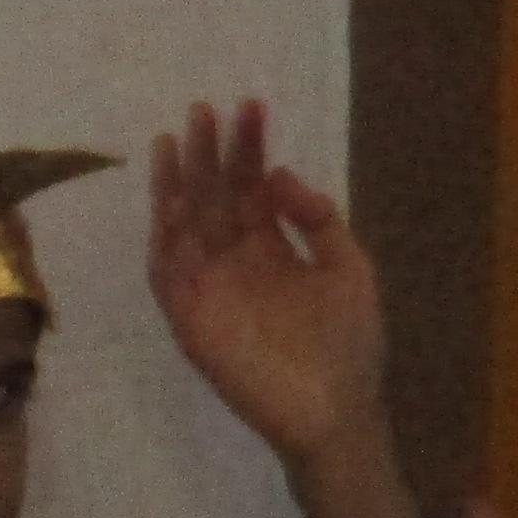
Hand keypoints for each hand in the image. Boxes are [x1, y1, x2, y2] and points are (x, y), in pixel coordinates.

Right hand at [145, 98, 388, 472]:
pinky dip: (166, 239)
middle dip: (209, 154)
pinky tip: (169, 203)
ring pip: (183, 227)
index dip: (249, 149)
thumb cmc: (349, 344)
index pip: (250, 189)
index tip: (250, 106)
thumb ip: (318, 221)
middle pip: (213, 198)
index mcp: (271, 249)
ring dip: (177, 185)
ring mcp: (209, 289)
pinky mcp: (191, 320)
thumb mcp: (350, 268)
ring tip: (177, 139)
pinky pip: (168, 275)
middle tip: (204, 108)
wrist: (333, 410)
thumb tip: (276, 176)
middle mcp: (234, 262)